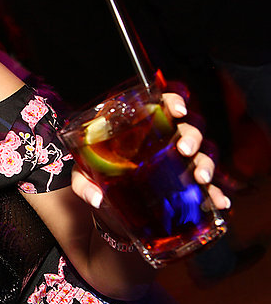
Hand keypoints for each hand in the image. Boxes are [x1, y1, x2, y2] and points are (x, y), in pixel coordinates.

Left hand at [71, 92, 230, 209]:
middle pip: (187, 128)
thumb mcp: (84, 176)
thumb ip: (83, 184)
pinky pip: (205, 185)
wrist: (108, 199)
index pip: (162, 104)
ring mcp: (176, 161)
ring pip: (201, 153)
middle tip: (184, 150)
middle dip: (191, 137)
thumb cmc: (97, 175)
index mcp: (140, 127)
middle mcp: (163, 139)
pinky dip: (215, 193)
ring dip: (205, 163)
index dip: (173, 102)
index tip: (177, 110)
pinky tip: (220, 201)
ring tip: (201, 178)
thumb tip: (96, 198)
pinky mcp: (184, 182)